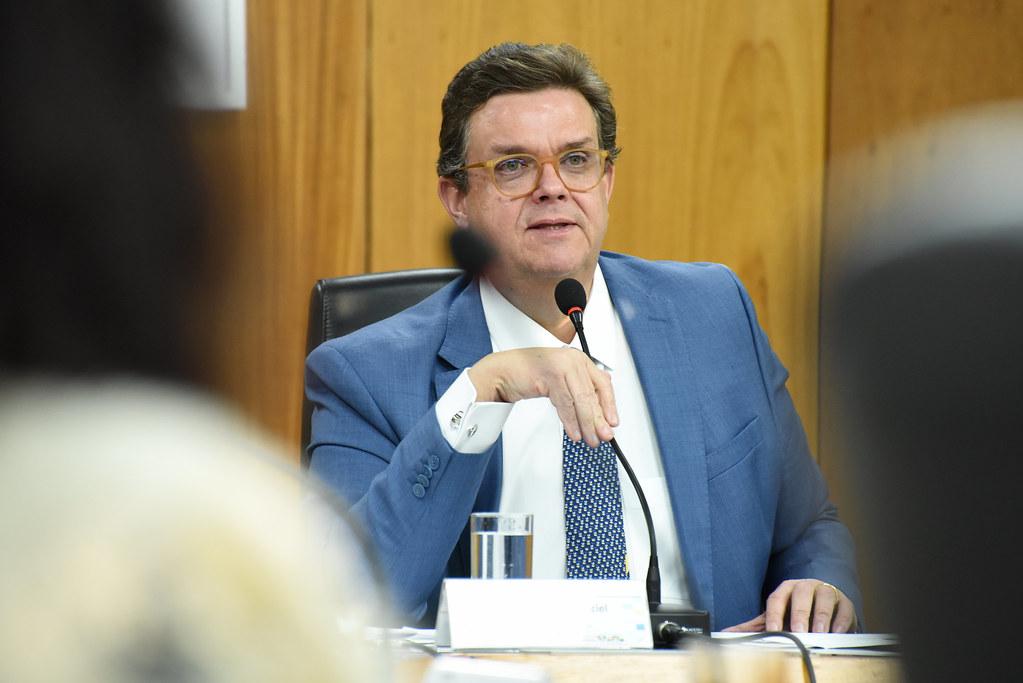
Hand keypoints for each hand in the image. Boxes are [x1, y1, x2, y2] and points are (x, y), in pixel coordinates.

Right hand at [469, 347, 617, 446]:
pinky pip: (565, 404)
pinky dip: (570, 421)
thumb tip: (600, 410)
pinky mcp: (550, 375)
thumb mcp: (561, 381)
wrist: (502, 372)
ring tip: (589, 439)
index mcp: (579, 359)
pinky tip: (574, 432)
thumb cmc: (529, 374)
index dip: (609, 405)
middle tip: (604, 436)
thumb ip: (579, 389)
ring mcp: (561, 366)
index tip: (613, 422)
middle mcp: (572, 360)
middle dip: (599, 419)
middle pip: (592, 394)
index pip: (602, 383)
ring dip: (586, 424)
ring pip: (580, 400)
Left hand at [722, 579, 856, 632]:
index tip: (773, 630)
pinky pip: (844, 609)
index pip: (777, 598)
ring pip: (823, 599)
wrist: (823, 606)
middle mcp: (805, 586)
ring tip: (819, 633)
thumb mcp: (775, 617)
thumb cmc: (795, 612)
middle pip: (801, 595)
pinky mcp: (844, 602)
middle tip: (798, 632)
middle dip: (799, 614)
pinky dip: (840, 621)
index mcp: (786, 589)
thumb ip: (755, 626)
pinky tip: (837, 632)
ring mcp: (826, 592)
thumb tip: (727, 633)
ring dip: (821, 617)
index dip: (774, 614)